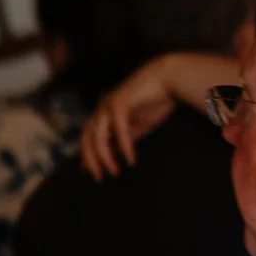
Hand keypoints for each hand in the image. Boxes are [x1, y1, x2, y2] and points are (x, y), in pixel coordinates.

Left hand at [79, 56, 183, 177]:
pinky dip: (124, 145)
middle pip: (87, 137)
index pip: (88, 137)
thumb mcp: (134, 127)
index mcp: (104, 113)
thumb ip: (121, 140)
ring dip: (105, 156)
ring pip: (99, 135)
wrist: (168, 78)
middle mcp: (102, 108)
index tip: (90, 172)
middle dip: (90, 159)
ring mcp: (109, 104)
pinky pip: (118, 129)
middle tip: (98, 176)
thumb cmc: (153, 101)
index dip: (87, 155)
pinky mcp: (120, 102)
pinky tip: (130, 159)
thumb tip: (111, 156)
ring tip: (114, 171)